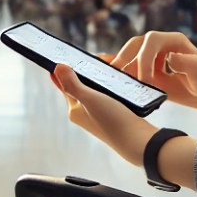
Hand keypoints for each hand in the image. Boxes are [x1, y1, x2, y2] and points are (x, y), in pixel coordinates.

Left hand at [52, 58, 196, 188]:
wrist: (140, 142)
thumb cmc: (113, 121)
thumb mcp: (90, 99)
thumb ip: (72, 84)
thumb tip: (56, 68)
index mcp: (74, 110)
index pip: (64, 85)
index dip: (64, 70)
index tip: (63, 54)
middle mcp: (84, 114)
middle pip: (80, 85)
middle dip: (83, 72)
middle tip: (89, 56)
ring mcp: (98, 115)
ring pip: (94, 90)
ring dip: (98, 78)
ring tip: (104, 64)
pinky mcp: (112, 116)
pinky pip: (107, 95)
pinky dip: (109, 86)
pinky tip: (116, 78)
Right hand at [114, 32, 196, 127]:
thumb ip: (185, 63)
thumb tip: (169, 57)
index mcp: (173, 40)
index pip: (151, 41)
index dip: (144, 58)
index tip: (144, 79)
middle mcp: (160, 45)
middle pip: (136, 44)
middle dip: (124, 55)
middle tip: (114, 71)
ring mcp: (153, 57)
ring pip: (130, 55)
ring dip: (119, 64)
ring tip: (108, 76)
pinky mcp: (148, 70)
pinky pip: (131, 68)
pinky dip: (121, 71)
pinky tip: (109, 76)